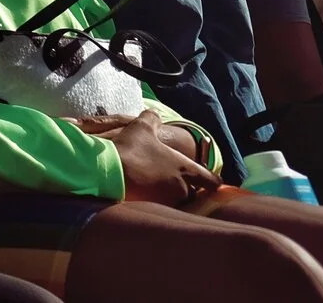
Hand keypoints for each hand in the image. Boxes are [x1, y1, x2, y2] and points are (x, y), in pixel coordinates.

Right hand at [81, 111, 218, 203]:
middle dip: (189, 189)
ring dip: (171, 195)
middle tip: (178, 181)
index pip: (212, 181)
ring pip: (177, 201)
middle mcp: (181, 188)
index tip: (210, 180)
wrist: (109, 170)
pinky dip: (156, 201)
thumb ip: (152, 119)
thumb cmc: (131, 148)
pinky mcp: (151, 208)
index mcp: (185, 169)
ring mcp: (167, 200)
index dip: (213, 180)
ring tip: (158, 188)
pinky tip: (144, 193)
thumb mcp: (141, 127)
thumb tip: (155, 114)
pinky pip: (160, 207)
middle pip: (194, 194)